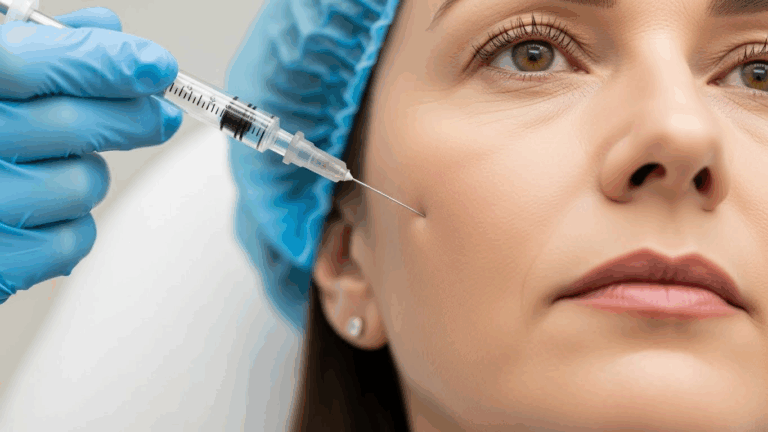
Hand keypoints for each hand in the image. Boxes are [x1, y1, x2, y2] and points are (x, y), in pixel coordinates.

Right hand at [0, 7, 183, 303]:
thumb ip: (38, 46)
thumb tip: (105, 29)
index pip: (33, 62)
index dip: (105, 62)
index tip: (157, 66)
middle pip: (75, 126)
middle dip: (134, 118)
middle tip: (158, 115)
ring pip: (84, 185)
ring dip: (89, 174)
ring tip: (55, 167)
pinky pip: (73, 240)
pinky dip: (73, 224)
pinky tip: (43, 210)